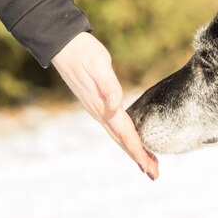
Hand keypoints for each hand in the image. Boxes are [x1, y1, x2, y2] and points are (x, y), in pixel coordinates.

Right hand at [52, 32, 158, 179]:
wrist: (63, 43)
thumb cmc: (84, 51)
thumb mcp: (98, 64)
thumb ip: (108, 85)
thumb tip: (115, 106)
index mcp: (103, 106)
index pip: (125, 134)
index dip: (138, 151)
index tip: (149, 168)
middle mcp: (99, 112)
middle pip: (122, 141)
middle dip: (139, 158)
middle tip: (155, 174)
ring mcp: (96, 109)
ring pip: (118, 135)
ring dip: (133, 150)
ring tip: (148, 162)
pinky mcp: (95, 103)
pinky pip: (114, 126)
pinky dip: (125, 137)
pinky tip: (130, 139)